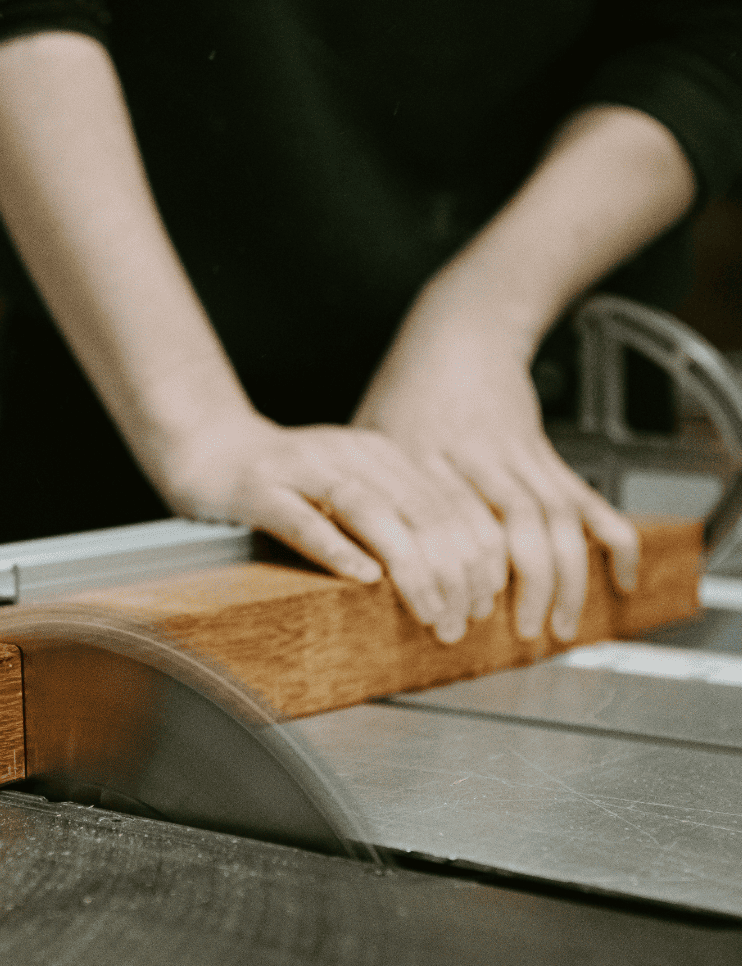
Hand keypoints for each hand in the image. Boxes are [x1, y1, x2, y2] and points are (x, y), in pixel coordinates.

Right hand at [159, 410, 509, 642]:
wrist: (208, 446)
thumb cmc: (283, 480)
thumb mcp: (352, 490)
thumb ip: (396, 516)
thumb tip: (456, 575)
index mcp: (382, 454)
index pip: (447, 504)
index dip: (474, 557)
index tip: (484, 603)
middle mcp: (351, 454)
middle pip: (420, 511)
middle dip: (450, 573)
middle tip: (461, 623)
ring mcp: (304, 469)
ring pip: (373, 514)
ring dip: (409, 567)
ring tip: (429, 611)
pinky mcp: (260, 488)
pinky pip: (303, 519)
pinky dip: (337, 547)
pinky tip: (363, 577)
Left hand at [353, 304, 638, 641]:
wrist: (462, 331)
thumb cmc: (406, 390)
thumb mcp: (368, 435)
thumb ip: (362, 492)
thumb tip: (344, 556)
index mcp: (422, 454)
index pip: (445, 521)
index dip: (457, 573)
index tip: (458, 615)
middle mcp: (475, 455)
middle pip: (511, 524)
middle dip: (523, 585)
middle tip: (520, 635)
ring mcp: (517, 453)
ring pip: (554, 517)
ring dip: (566, 576)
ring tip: (562, 624)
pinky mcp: (546, 454)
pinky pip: (584, 500)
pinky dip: (611, 538)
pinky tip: (621, 575)